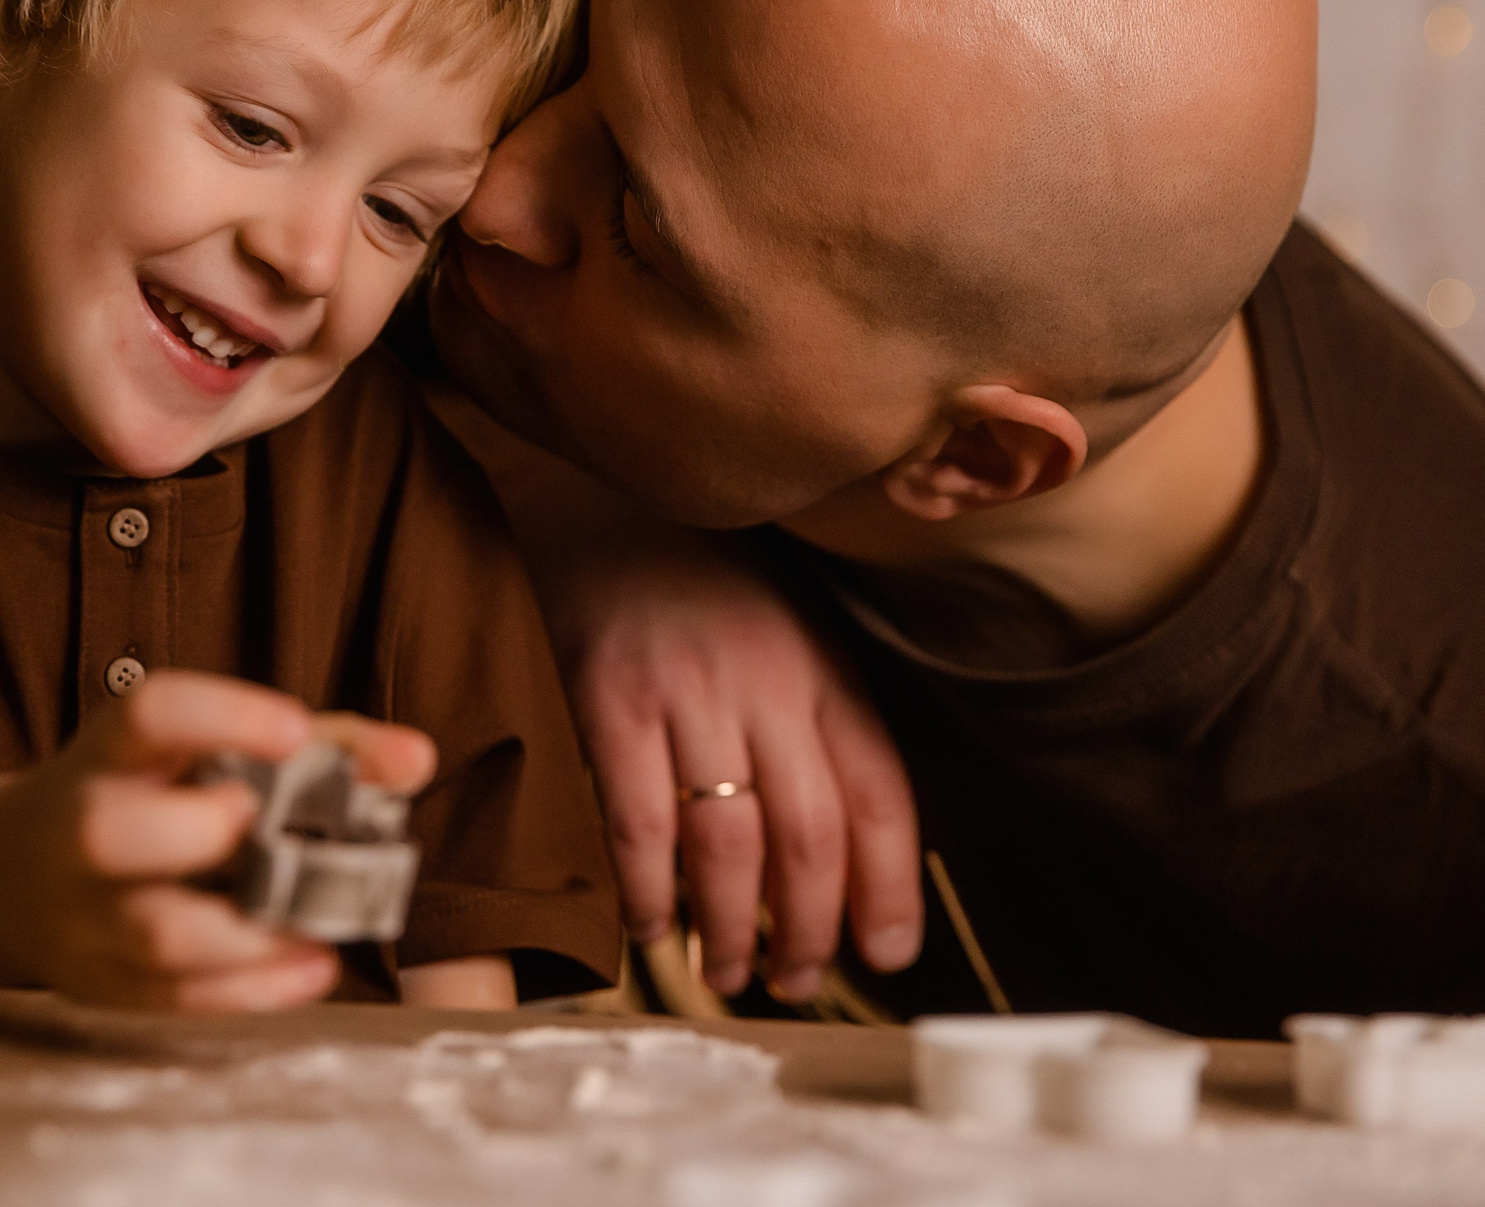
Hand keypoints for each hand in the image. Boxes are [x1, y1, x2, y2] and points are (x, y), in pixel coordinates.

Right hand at [0, 669, 436, 1011]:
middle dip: (199, 832)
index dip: (222, 716)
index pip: (150, 715)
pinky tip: (311, 967)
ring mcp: (85, 915)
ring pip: (152, 934)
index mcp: (114, 750)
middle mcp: (80, 828)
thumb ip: (328, 746)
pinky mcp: (101, 983)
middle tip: (259, 827)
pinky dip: (252, 991)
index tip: (295, 730)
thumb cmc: (154, 791)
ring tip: (316, 922)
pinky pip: (173, 999)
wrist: (13, 872)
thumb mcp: (218, 748)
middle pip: (111, 831)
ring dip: (248, 934)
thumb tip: (416, 760)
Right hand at [551, 533, 923, 1000]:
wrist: (593, 503)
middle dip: (808, 930)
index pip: (880, 793)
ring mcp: (685, 691)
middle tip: (795, 981)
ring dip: (731, 928)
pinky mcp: (607, 700)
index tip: (889, 953)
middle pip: (810, 836)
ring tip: (728, 970)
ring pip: (728, 843)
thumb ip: (814, 730)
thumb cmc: (696, 587)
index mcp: (821, 668)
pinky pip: (637, 822)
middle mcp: (764, 681)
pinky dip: (648, 891)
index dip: (891, 888)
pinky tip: (653, 926)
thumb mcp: (784, 638)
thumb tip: (842, 862)